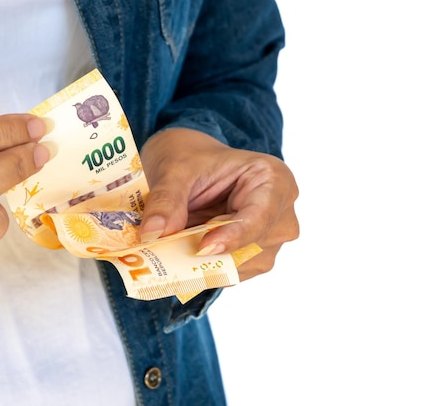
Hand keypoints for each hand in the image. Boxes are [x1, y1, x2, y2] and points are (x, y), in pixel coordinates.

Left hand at [138, 128, 298, 280]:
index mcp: (273, 180)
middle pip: (254, 247)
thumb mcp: (174, 170)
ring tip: (171, 251)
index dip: (234, 235)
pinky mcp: (249, 259)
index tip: (203, 247)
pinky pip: (228, 274)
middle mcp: (279, 213)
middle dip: (214, 254)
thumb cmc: (190, 158)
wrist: (186, 166)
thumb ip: (166, 200)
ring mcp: (268, 240)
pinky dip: (202, 270)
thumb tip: (153, 233)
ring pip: (241, 267)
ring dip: (205, 264)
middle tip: (172, 253)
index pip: (261, 215)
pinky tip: (179, 258)